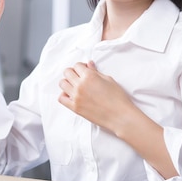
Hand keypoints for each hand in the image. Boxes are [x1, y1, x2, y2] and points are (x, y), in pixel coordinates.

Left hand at [58, 61, 178, 178]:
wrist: (120, 116)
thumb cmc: (118, 98)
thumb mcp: (108, 80)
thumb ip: (96, 72)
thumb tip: (89, 65)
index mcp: (89, 76)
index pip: (77, 65)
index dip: (81, 66)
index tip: (84, 70)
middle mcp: (80, 85)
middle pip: (67, 72)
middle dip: (73, 72)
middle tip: (79, 76)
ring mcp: (76, 97)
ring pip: (62, 83)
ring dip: (67, 82)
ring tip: (75, 85)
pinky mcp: (75, 108)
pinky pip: (61, 98)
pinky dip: (64, 95)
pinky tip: (71, 95)